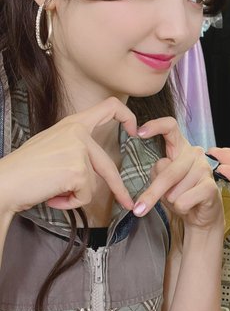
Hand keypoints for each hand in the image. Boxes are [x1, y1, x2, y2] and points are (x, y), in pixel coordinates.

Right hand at [0, 97, 136, 215]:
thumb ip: (74, 147)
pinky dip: (70, 202)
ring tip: (51, 190)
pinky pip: (85, 195)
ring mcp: (79, 150)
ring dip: (74, 195)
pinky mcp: (78, 170)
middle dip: (119, 189)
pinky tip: (52, 195)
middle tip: (128, 203)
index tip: (135, 131)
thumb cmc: (25, 170)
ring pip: (93, 184)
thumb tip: (94, 165)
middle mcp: (78, 132)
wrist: (4, 183)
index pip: (109, 106)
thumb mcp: (53, 147)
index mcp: (73, 123)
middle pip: (108, 165)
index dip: (127, 117)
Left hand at [133, 118, 221, 228]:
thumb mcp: (163, 181)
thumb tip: (160, 168)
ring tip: (181, 199)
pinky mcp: (210, 186)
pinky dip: (181, 208)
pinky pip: (183, 201)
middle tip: (139, 208)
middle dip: (152, 193)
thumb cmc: (181, 194)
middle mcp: (194, 153)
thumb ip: (158, 172)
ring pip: (174, 190)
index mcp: (180, 147)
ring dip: (172, 201)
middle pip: (167, 171)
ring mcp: (204, 169)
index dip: (155, 126)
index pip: (170, 127)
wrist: (201, 214)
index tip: (139, 133)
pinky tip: (189, 206)